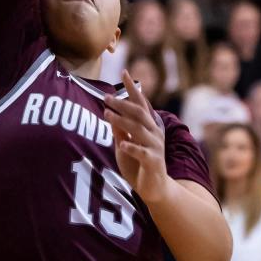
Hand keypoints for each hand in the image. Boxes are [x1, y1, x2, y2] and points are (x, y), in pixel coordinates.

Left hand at [104, 72, 168, 203]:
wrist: (155, 189)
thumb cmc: (138, 165)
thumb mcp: (125, 145)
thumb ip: (120, 131)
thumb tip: (109, 113)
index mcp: (148, 126)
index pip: (140, 102)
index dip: (132, 88)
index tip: (124, 72)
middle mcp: (154, 133)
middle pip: (138, 113)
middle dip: (122, 103)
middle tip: (106, 97)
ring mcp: (155, 147)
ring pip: (138, 129)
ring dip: (122, 121)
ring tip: (107, 114)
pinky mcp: (153, 162)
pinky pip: (142, 152)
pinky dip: (132, 147)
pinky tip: (123, 144)